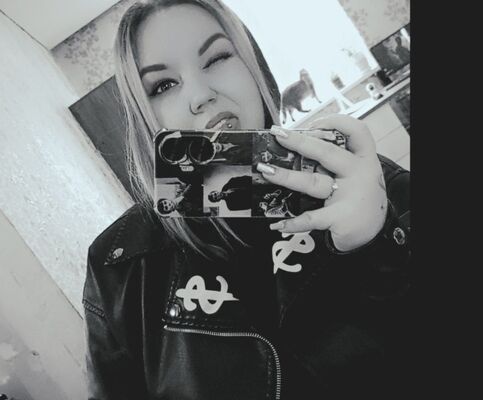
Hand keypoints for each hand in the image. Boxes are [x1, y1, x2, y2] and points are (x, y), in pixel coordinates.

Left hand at [258, 115, 387, 251]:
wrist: (377, 232)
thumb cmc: (360, 196)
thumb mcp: (357, 173)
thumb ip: (335, 160)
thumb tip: (299, 144)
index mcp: (363, 159)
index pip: (356, 131)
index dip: (335, 122)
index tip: (313, 123)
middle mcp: (358, 174)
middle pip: (327, 153)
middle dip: (299, 142)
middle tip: (279, 135)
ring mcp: (350, 196)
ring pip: (313, 182)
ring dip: (287, 177)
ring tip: (267, 171)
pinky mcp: (341, 218)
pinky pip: (312, 218)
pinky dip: (294, 222)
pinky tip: (278, 224)